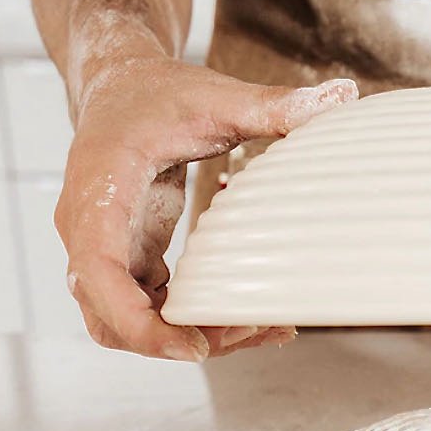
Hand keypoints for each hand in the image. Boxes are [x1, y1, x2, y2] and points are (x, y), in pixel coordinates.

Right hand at [55, 55, 356, 359]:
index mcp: (101, 189)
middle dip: (173, 337)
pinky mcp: (128, 255)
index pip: (96, 270)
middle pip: (111, 313)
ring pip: (126, 319)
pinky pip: (148, 305)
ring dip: (185, 334)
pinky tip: (249, 318)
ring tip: (258, 327)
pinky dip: (190, 319)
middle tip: (248, 331)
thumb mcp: (217, 96)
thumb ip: (272, 105)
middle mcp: (90, 228)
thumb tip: (340, 95)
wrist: (120, 84)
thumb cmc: (158, 92)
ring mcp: (105, 247)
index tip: (191, 345)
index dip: (137, 319)